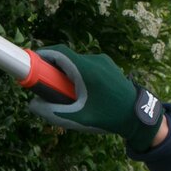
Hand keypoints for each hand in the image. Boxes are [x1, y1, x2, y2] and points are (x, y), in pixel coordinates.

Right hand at [25, 46, 165, 148]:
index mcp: (86, 69)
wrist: (139, 116)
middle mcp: (95, 60)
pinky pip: (87, 66)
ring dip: (66, 73)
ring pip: (77, 62)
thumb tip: (32, 105)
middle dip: (52, 69)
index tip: (30, 62)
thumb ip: (53, 113)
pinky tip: (80, 92)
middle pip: (66, 58)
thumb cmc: (108, 117)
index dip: (42, 54)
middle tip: (44, 84)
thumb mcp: (78, 118)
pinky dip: (78, 74)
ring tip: (65, 93)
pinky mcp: (109, 66)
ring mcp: (104, 62)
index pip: (59, 52)